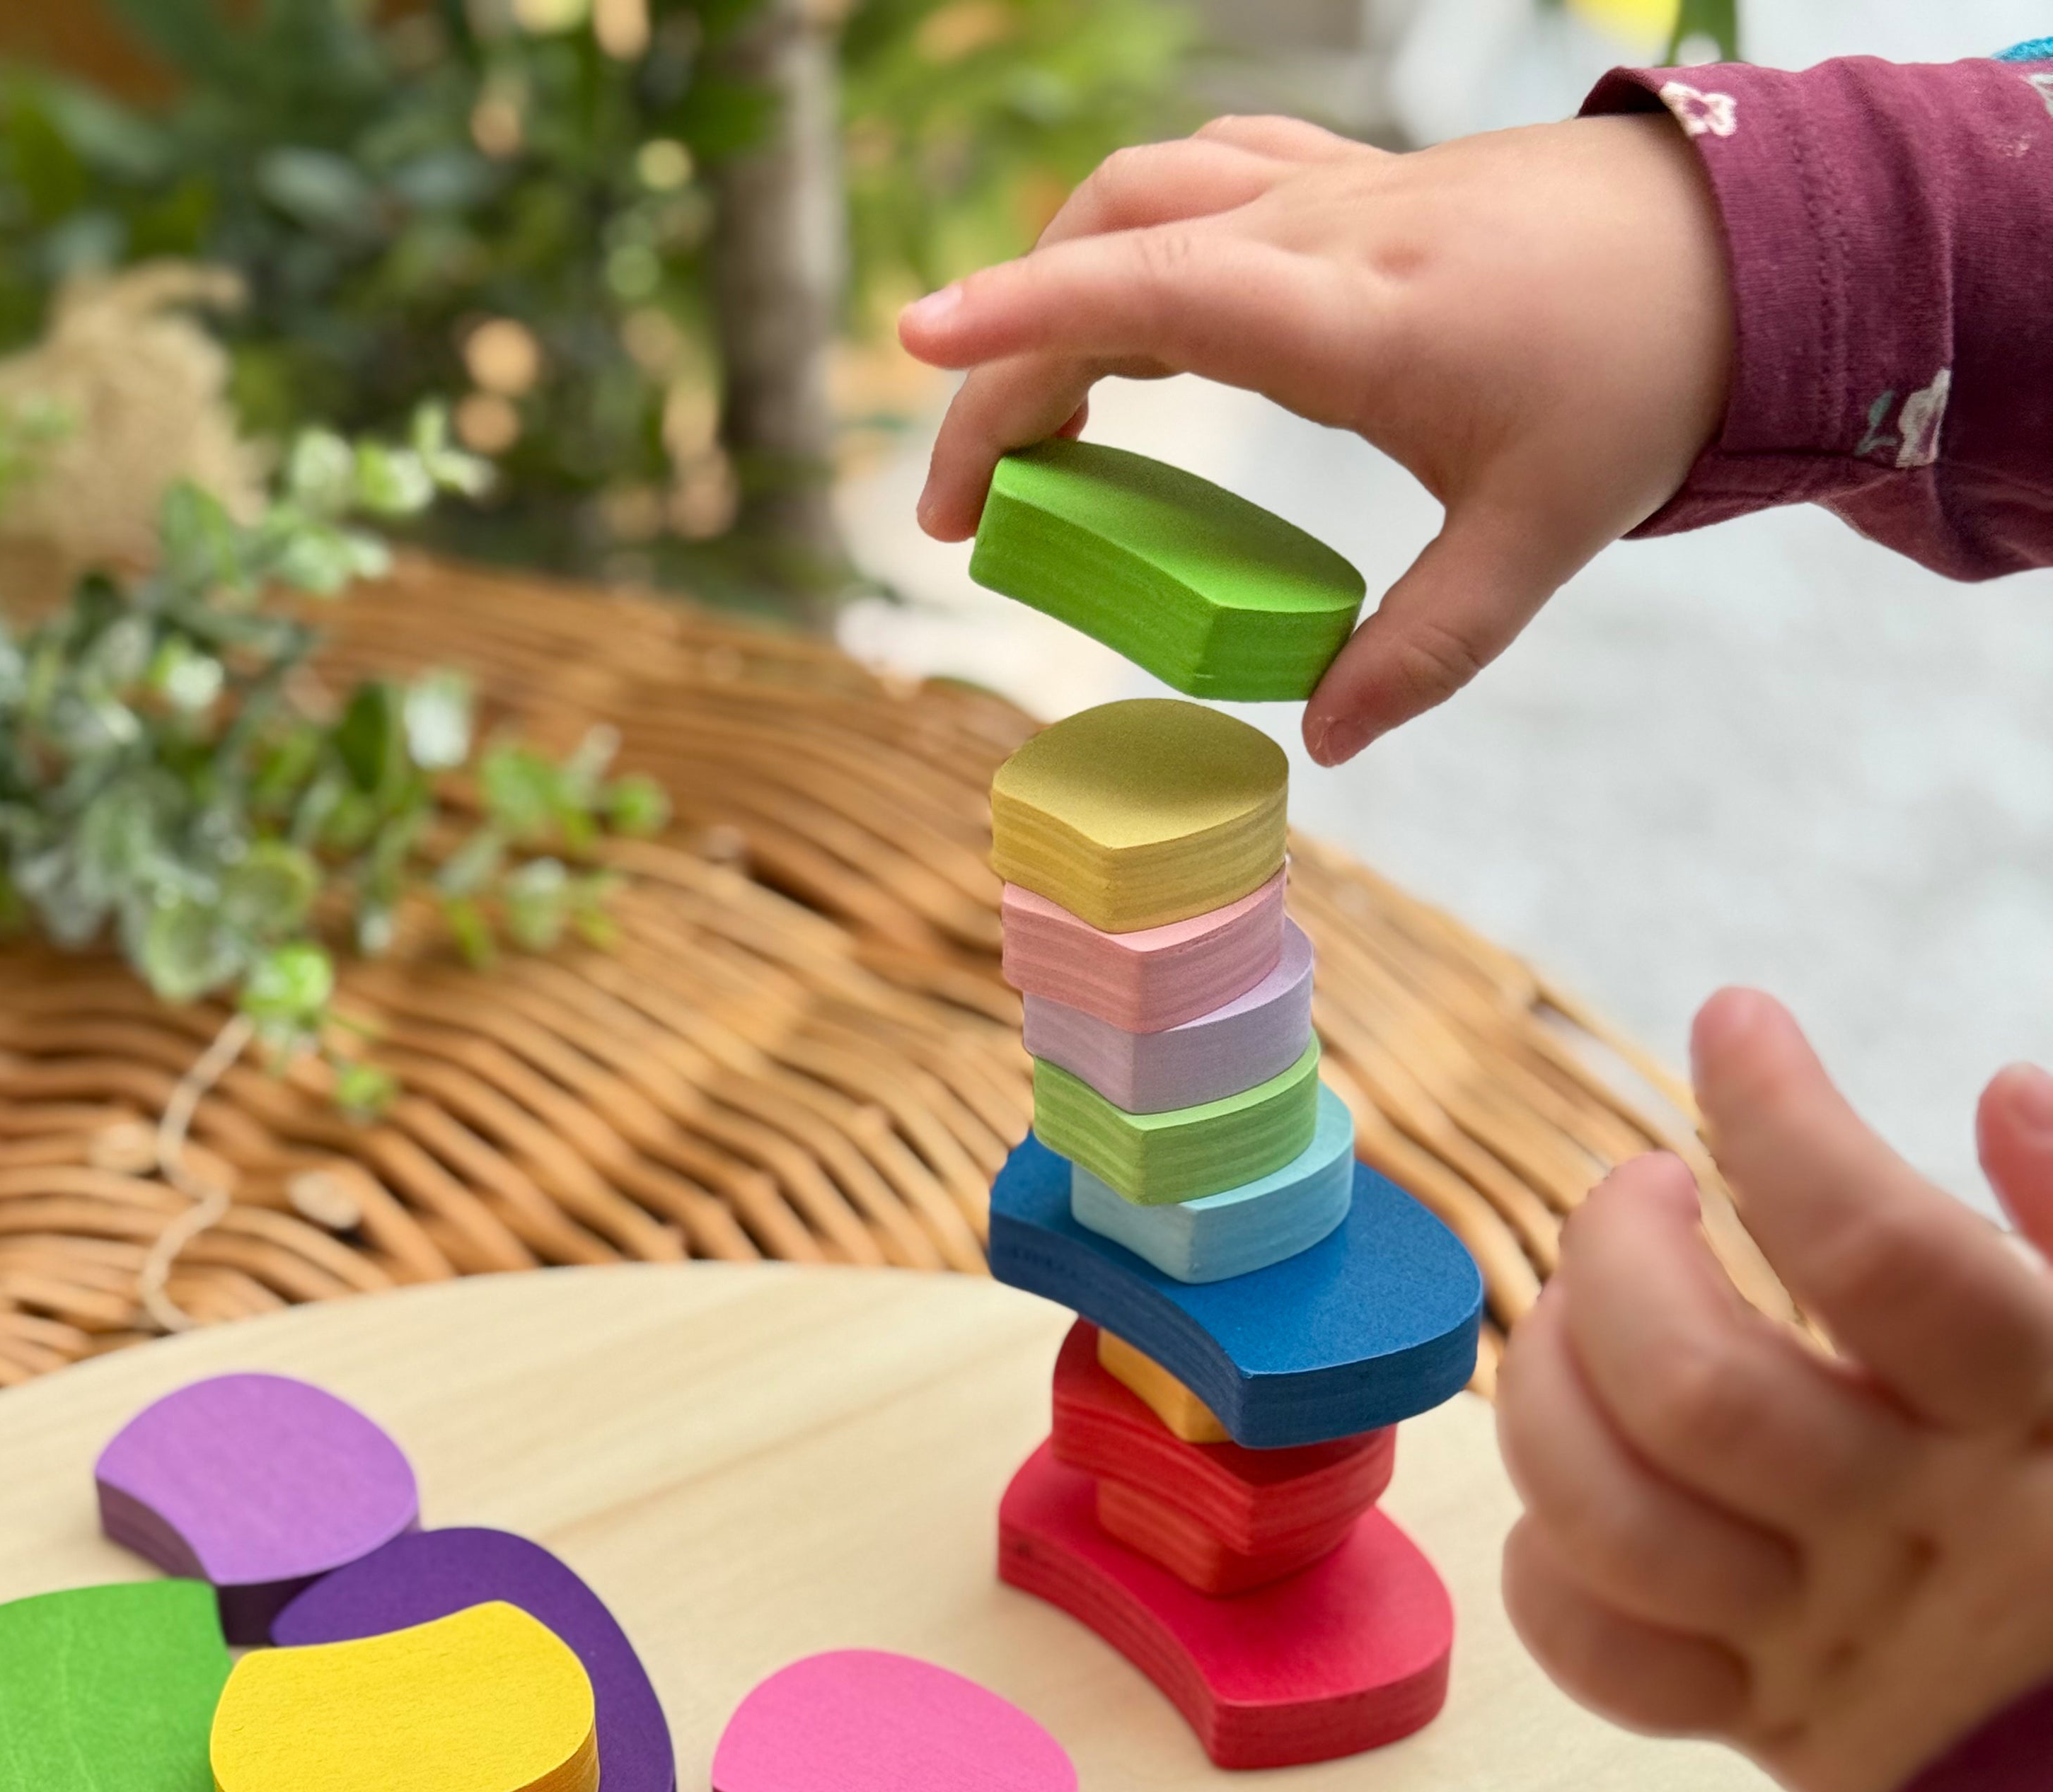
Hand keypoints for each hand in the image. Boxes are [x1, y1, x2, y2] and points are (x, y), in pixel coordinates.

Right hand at [898, 112, 1733, 763]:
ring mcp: (1331, 189)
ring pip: (1141, 198)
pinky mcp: (1346, 185)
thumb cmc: (1637, 383)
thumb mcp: (1538, 539)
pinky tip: (1121, 322)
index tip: (916, 349)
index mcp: (1354, 312)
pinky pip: (1199, 184)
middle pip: (1110, 253)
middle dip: (1003, 365)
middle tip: (965, 513)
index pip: (1150, 286)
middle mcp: (1323, 228)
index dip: (1022, 317)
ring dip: (1053, 292)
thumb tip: (1324, 744)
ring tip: (1026, 426)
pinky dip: (1124, 247)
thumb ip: (1424, 650)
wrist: (1738, 252)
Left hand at [1496, 988, 2052, 1791]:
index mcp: (2032, 1422)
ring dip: (1552, 1390)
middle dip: (1619, 1256)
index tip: (1734, 1021)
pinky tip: (1581, 1490)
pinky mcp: (1756, 1716)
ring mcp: (1818, 1636)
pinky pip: (1598, 1649)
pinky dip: (1551, 1560)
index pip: (1876, 1248)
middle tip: (1642, 1190)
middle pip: (1697, 1388)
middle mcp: (1911, 1530)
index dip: (1780, 1114)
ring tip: (1580, 1319)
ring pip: (1613, 1516)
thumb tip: (2000, 1091)